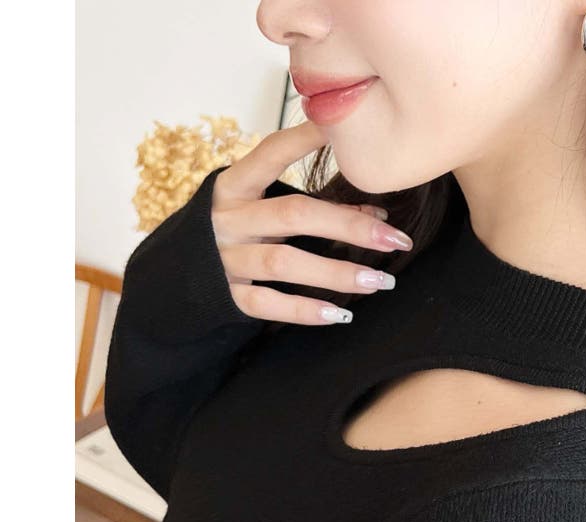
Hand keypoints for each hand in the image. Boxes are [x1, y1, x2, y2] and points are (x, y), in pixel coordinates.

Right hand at [210, 119, 413, 324]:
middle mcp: (228, 219)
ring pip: (284, 263)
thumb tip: (378, 216)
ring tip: (378, 281)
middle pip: (293, 214)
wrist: (178, 276)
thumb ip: (314, 208)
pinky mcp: (227, 295)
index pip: (271, 153)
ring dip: (336, 273)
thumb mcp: (264, 209)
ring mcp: (225, 258)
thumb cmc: (240, 233)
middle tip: (395, 239)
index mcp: (234, 186)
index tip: (345, 131)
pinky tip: (338, 314)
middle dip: (349, 226)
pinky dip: (304, 310)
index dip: (304, 140)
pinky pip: (267, 304)